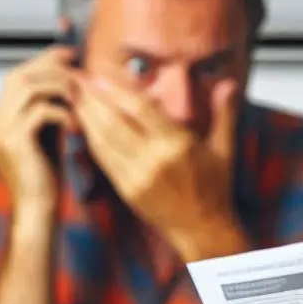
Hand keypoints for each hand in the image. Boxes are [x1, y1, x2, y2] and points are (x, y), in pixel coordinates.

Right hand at [0, 46, 78, 213]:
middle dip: (51, 69)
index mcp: (1, 121)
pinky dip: (63, 112)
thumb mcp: (49, 140)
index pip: (17, 77)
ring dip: (60, 88)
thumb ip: (51, 114)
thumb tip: (72, 88)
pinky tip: (78, 126)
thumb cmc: (47, 181)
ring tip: (82, 100)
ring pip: (27, 88)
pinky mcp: (13, 142)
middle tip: (79, 72)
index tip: (69, 56)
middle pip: (18, 76)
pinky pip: (39, 112)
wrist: (38, 212)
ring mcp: (0, 132)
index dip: (42, 62)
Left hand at [71, 74, 242, 259]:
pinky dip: (90, 139)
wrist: (204, 228)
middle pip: (114, 121)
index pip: (140, 108)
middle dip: (92, 98)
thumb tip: (229, 82)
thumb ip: (224, 113)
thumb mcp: (224, 149)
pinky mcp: (127, 190)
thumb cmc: (215, 188)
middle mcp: (155, 160)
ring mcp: (138, 176)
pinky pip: (103, 159)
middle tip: (76, 78)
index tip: (100, 74)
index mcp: (178, 145)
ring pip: (104, 139)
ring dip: (86, 116)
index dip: (116, 89)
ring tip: (74, 96)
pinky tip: (83, 125)